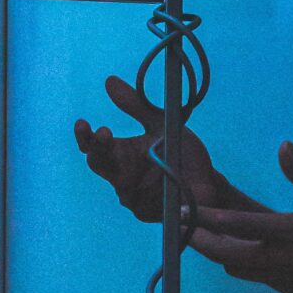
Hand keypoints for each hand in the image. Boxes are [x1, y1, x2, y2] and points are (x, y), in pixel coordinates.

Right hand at [75, 74, 230, 224]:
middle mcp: (121, 173)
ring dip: (131, 173)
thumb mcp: (162, 124)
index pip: (94, 145)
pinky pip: (141, 203)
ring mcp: (131, 195)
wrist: (208, 182)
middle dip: (98, 149)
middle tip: (105, 134)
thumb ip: (136, 105)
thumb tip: (109, 80)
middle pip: (98, 163)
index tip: (83, 123)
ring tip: (154, 161)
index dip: (84, 136)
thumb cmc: (183, 153)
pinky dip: (153, 191)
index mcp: (121, 152)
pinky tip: (166, 185)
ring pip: (119, 185)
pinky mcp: (145, 212)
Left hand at [191, 143, 292, 292]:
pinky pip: (252, 274)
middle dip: (200, 241)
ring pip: (236, 268)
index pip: (238, 225)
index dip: (207, 216)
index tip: (185, 206)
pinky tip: (232, 245)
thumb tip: (282, 146)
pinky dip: (236, 260)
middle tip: (180, 224)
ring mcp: (283, 277)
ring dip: (217, 252)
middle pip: (226, 255)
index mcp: (291, 232)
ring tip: (201, 232)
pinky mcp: (289, 286)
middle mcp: (281, 260)